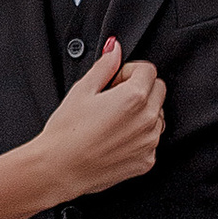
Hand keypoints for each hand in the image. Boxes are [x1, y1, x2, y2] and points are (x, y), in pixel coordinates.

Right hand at [33, 40, 166, 200]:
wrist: (59, 168)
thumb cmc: (66, 132)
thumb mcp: (82, 90)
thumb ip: (105, 66)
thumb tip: (115, 49)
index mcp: (134, 97)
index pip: (149, 70)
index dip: (130, 71)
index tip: (116, 80)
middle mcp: (147, 120)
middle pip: (158, 91)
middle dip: (140, 89)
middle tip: (114, 99)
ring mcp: (149, 142)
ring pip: (157, 116)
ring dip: (142, 113)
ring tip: (113, 121)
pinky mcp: (146, 161)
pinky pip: (151, 140)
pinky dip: (139, 137)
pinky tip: (115, 139)